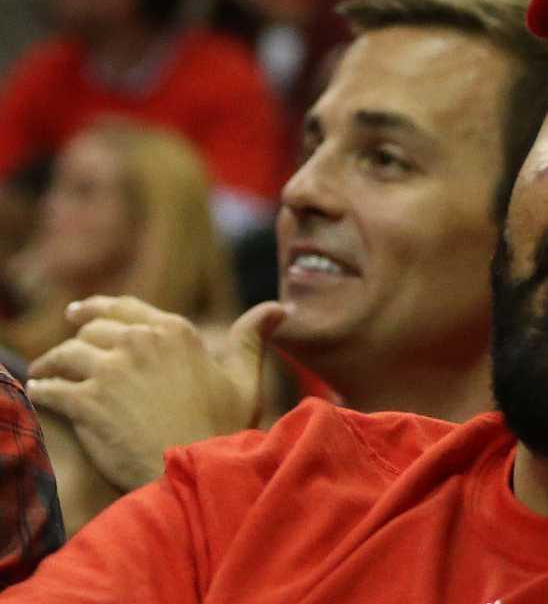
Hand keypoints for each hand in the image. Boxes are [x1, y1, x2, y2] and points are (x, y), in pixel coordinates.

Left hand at [25, 297, 285, 491]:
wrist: (196, 468)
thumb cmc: (224, 427)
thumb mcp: (245, 378)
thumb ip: (251, 337)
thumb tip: (278, 307)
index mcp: (175, 330)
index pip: (125, 308)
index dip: (98, 308)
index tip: (79, 311)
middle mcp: (140, 342)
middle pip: (93, 330)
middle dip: (75, 338)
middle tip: (62, 350)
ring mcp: (111, 371)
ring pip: (67, 354)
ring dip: (52, 363)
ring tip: (45, 372)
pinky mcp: (88, 403)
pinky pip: (53, 388)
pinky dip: (43, 389)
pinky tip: (40, 393)